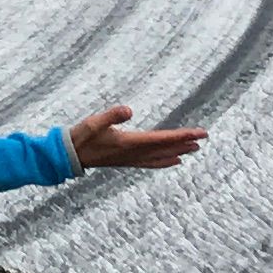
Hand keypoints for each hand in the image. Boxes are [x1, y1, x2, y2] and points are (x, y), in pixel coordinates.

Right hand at [68, 103, 204, 172]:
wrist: (69, 155)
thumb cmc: (81, 136)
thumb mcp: (94, 122)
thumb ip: (111, 116)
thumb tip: (128, 109)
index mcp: (129, 143)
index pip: (162, 139)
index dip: (182, 135)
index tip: (199, 133)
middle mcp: (133, 154)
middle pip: (165, 148)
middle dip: (185, 142)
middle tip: (203, 137)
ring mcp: (130, 159)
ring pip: (161, 157)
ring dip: (178, 152)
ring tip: (194, 149)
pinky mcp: (126, 160)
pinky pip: (152, 162)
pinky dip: (165, 161)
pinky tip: (173, 160)